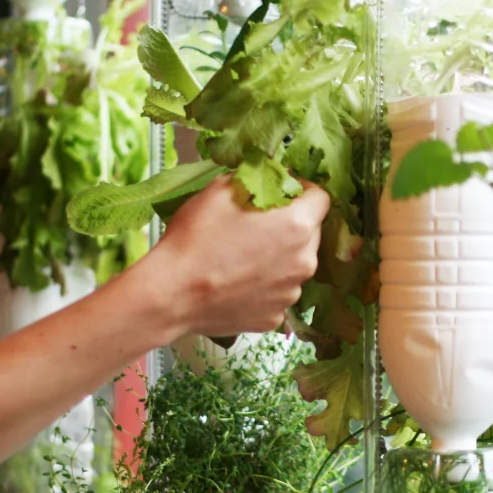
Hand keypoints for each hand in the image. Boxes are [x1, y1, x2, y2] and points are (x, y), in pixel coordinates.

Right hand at [146, 176, 329, 337]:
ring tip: (243, 257)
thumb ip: (258, 177)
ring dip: (280, 258)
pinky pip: (277, 294)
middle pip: (311, 234)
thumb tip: (274, 176)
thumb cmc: (195, 236)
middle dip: (292, 225)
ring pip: (295, 266)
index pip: (321, 198)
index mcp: (298, 225)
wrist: (172, 292)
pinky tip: (238, 283)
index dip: (302, 191)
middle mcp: (305, 261)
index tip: (282, 193)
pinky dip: (265, 287)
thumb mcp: (222, 189)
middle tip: (257, 226)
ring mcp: (292, 293)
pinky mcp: (276, 317)